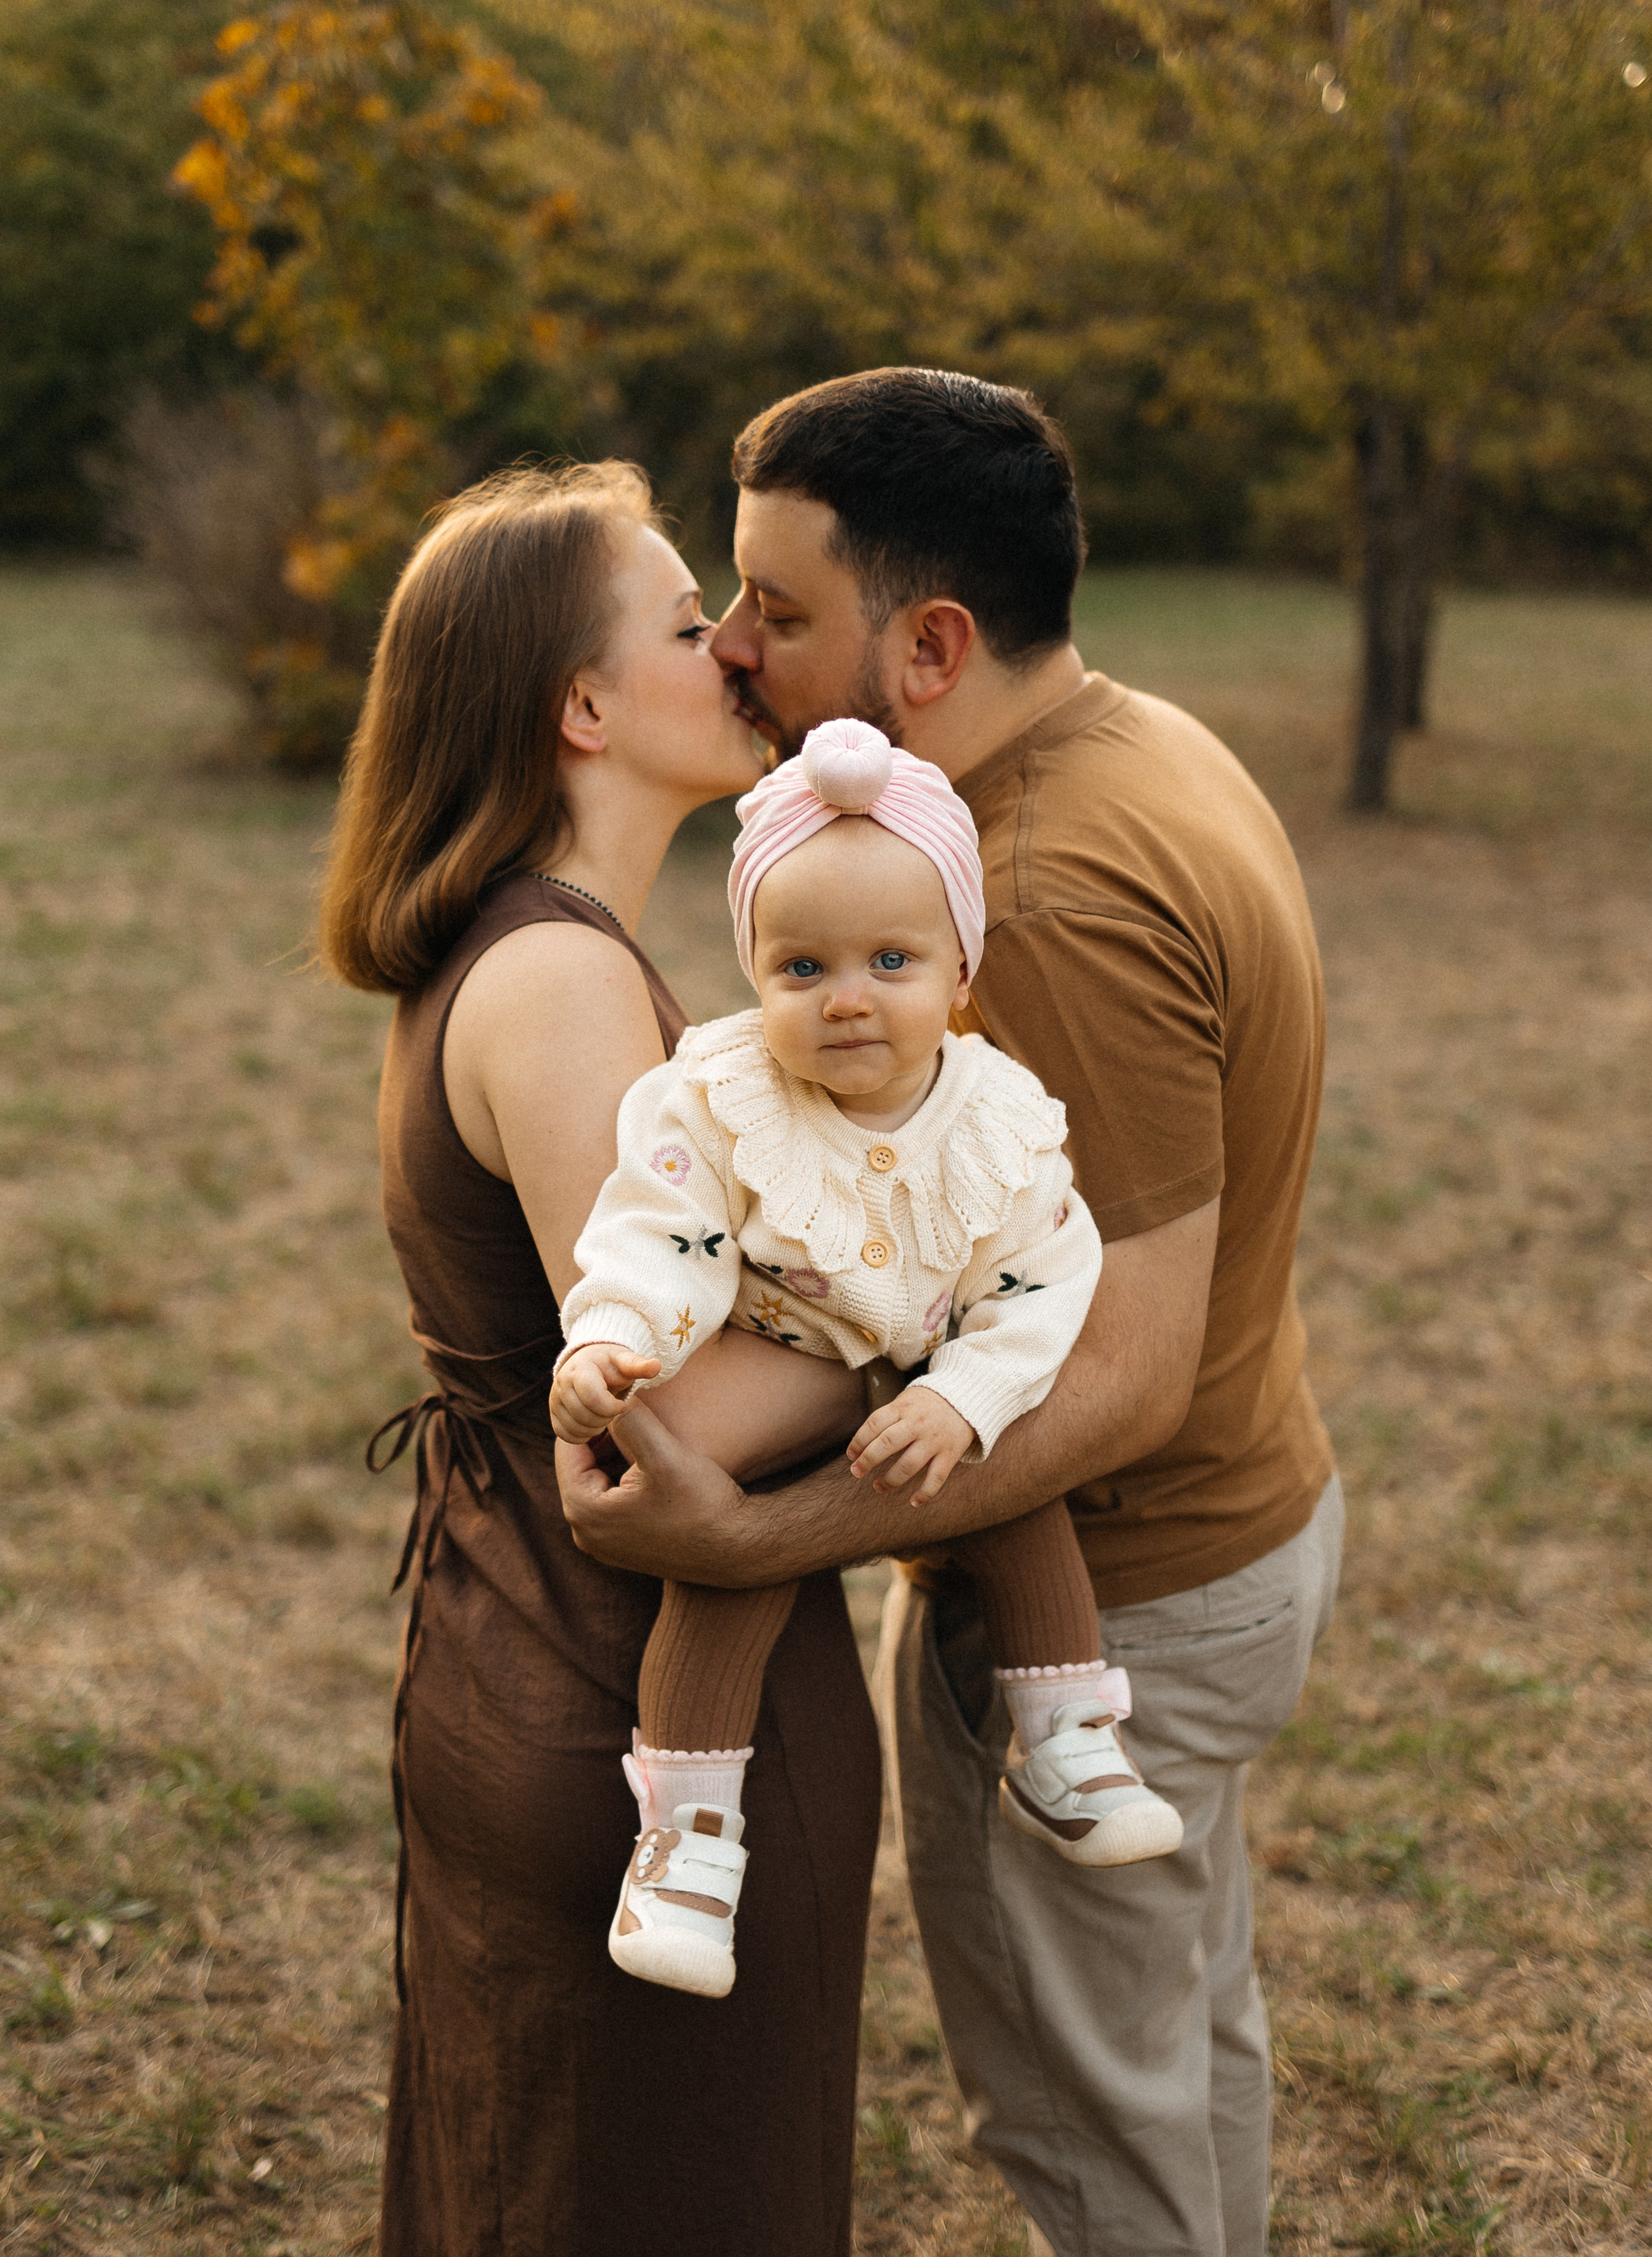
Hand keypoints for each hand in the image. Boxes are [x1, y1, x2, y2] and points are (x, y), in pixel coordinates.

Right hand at [548, 1342, 660, 1443]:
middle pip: (583, 1414)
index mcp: (579, 1369)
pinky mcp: (554, 1415)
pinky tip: (594, 1426)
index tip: (623, 1405)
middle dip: (604, 1418)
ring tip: (605, 1416)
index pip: (592, 1397)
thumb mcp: (626, 1362)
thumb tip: (657, 1366)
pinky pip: (565, 1435)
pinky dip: (581, 1436)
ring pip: (574, 1427)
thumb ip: (640, 1365)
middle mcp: (561, 1384)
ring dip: (594, 1428)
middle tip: (614, 1410)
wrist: (591, 1366)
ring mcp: (555, 1400)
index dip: (611, 1407)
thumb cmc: (612, 1366)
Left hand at [556, 1400, 758, 1584]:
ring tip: (642, 1427)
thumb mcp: (665, 1455)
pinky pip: (611, 1498)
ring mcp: (604, 1543)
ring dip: (613, 1452)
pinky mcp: (624, 1545)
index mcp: (584, 1512)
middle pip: (580, 1465)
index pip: (568, 1447)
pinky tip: (650, 1457)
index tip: (612, 1392)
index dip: (589, 1414)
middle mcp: (585, 1534)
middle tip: (627, 1404)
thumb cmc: (703, 1504)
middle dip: (601, 1435)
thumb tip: (608, 1392)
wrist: (738, 1548)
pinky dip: (623, 1474)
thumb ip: (630, 1420)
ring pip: (596, 1479)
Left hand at [847, 1386, 974, 1503]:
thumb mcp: (905, 1401)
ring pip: (909, 1465)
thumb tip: (861, 1447)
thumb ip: (887, 1420)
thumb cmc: (925, 1404)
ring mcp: (934, 1440)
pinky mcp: (949, 1455)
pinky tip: (913, 1502)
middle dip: (868, 1460)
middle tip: (856, 1472)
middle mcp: (918, 1423)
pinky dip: (924, 1493)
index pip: (875, 1423)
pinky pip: (936, 1478)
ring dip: (890, 1480)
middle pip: (888, 1443)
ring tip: (878, 1486)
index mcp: (903, 1408)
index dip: (859, 1441)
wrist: (965, 1399)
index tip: (851, 1455)